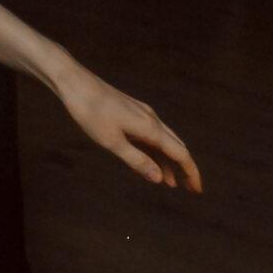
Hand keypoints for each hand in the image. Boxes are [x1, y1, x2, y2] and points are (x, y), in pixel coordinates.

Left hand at [50, 64, 202, 191]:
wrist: (75, 83)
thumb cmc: (90, 112)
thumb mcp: (111, 141)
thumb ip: (136, 160)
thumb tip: (159, 179)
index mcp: (150, 128)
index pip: (180, 154)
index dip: (191, 172)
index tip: (197, 190)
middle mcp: (152, 119)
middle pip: (176, 147)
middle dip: (184, 168)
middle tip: (189, 189)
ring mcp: (142, 114)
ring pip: (163, 141)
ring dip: (168, 162)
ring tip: (170, 182)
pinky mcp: (131, 111)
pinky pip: (150, 135)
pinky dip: (155, 151)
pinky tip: (151, 161)